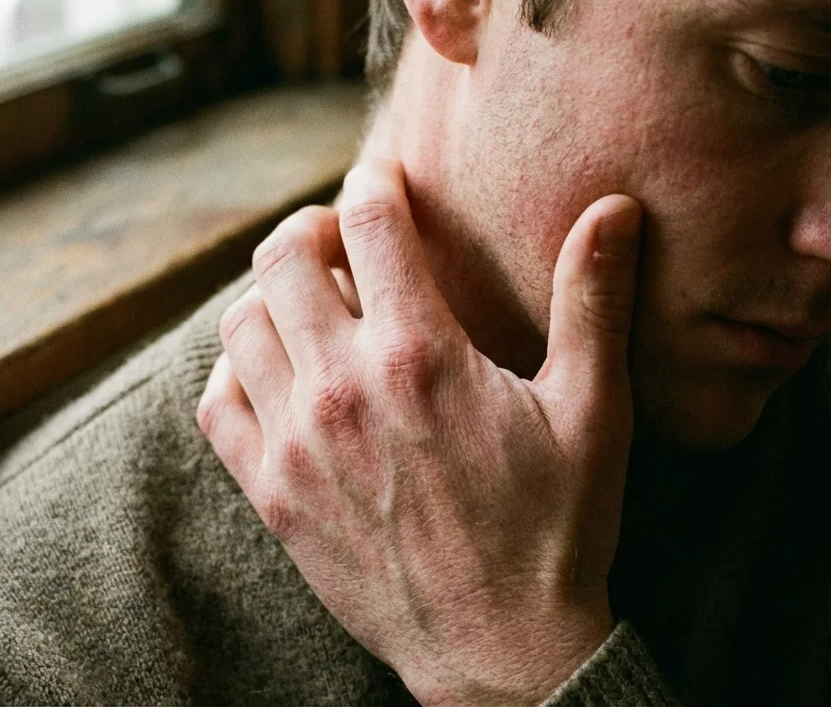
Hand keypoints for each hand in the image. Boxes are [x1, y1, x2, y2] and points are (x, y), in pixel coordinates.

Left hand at [197, 158, 643, 704]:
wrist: (501, 649)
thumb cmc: (556, 529)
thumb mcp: (594, 411)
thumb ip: (593, 301)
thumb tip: (614, 209)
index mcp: (421, 353)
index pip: (369, 219)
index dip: (374, 182)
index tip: (384, 181)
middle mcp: (343, 387)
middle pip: (283, 257)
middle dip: (311, 228)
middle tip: (341, 239)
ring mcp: (296, 443)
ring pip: (240, 323)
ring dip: (270, 296)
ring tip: (311, 303)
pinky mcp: (272, 495)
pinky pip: (216, 404)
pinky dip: (234, 371)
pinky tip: (276, 374)